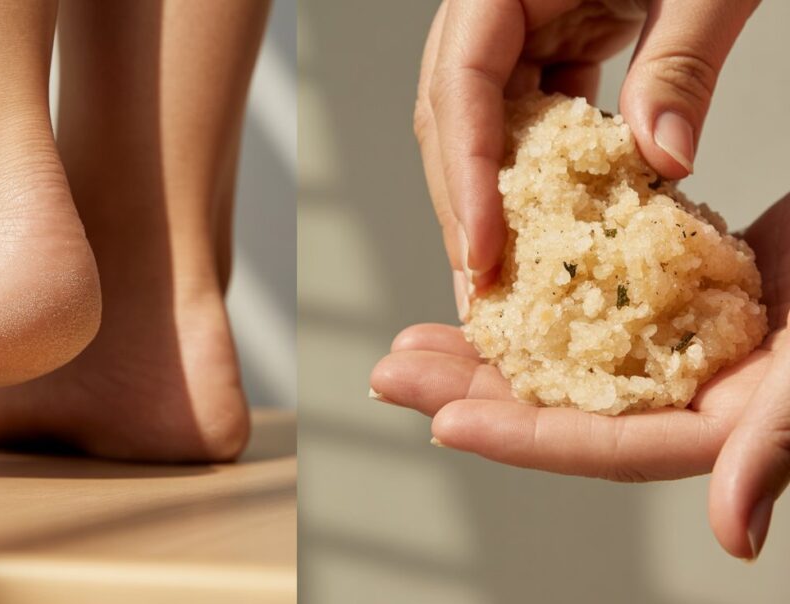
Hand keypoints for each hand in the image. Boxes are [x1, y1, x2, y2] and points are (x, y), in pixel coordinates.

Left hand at [371, 193, 789, 559]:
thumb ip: (774, 443)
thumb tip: (733, 537)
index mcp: (723, 426)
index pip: (604, 445)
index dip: (522, 438)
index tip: (442, 423)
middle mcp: (692, 391)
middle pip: (562, 402)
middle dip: (472, 389)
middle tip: (392, 371)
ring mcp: (682, 342)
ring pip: (565, 354)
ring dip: (487, 346)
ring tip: (414, 341)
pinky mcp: (681, 290)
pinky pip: (592, 301)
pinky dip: (538, 296)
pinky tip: (487, 292)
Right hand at [415, 0, 759, 313]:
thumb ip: (681, 60)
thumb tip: (662, 164)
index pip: (460, 80)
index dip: (465, 172)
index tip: (480, 253)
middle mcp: (495, 1)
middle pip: (453, 112)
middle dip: (463, 203)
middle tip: (478, 288)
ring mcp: (519, 20)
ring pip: (481, 120)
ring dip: (494, 195)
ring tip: (504, 270)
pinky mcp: (552, 37)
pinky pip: (527, 111)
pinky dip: (539, 166)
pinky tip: (552, 215)